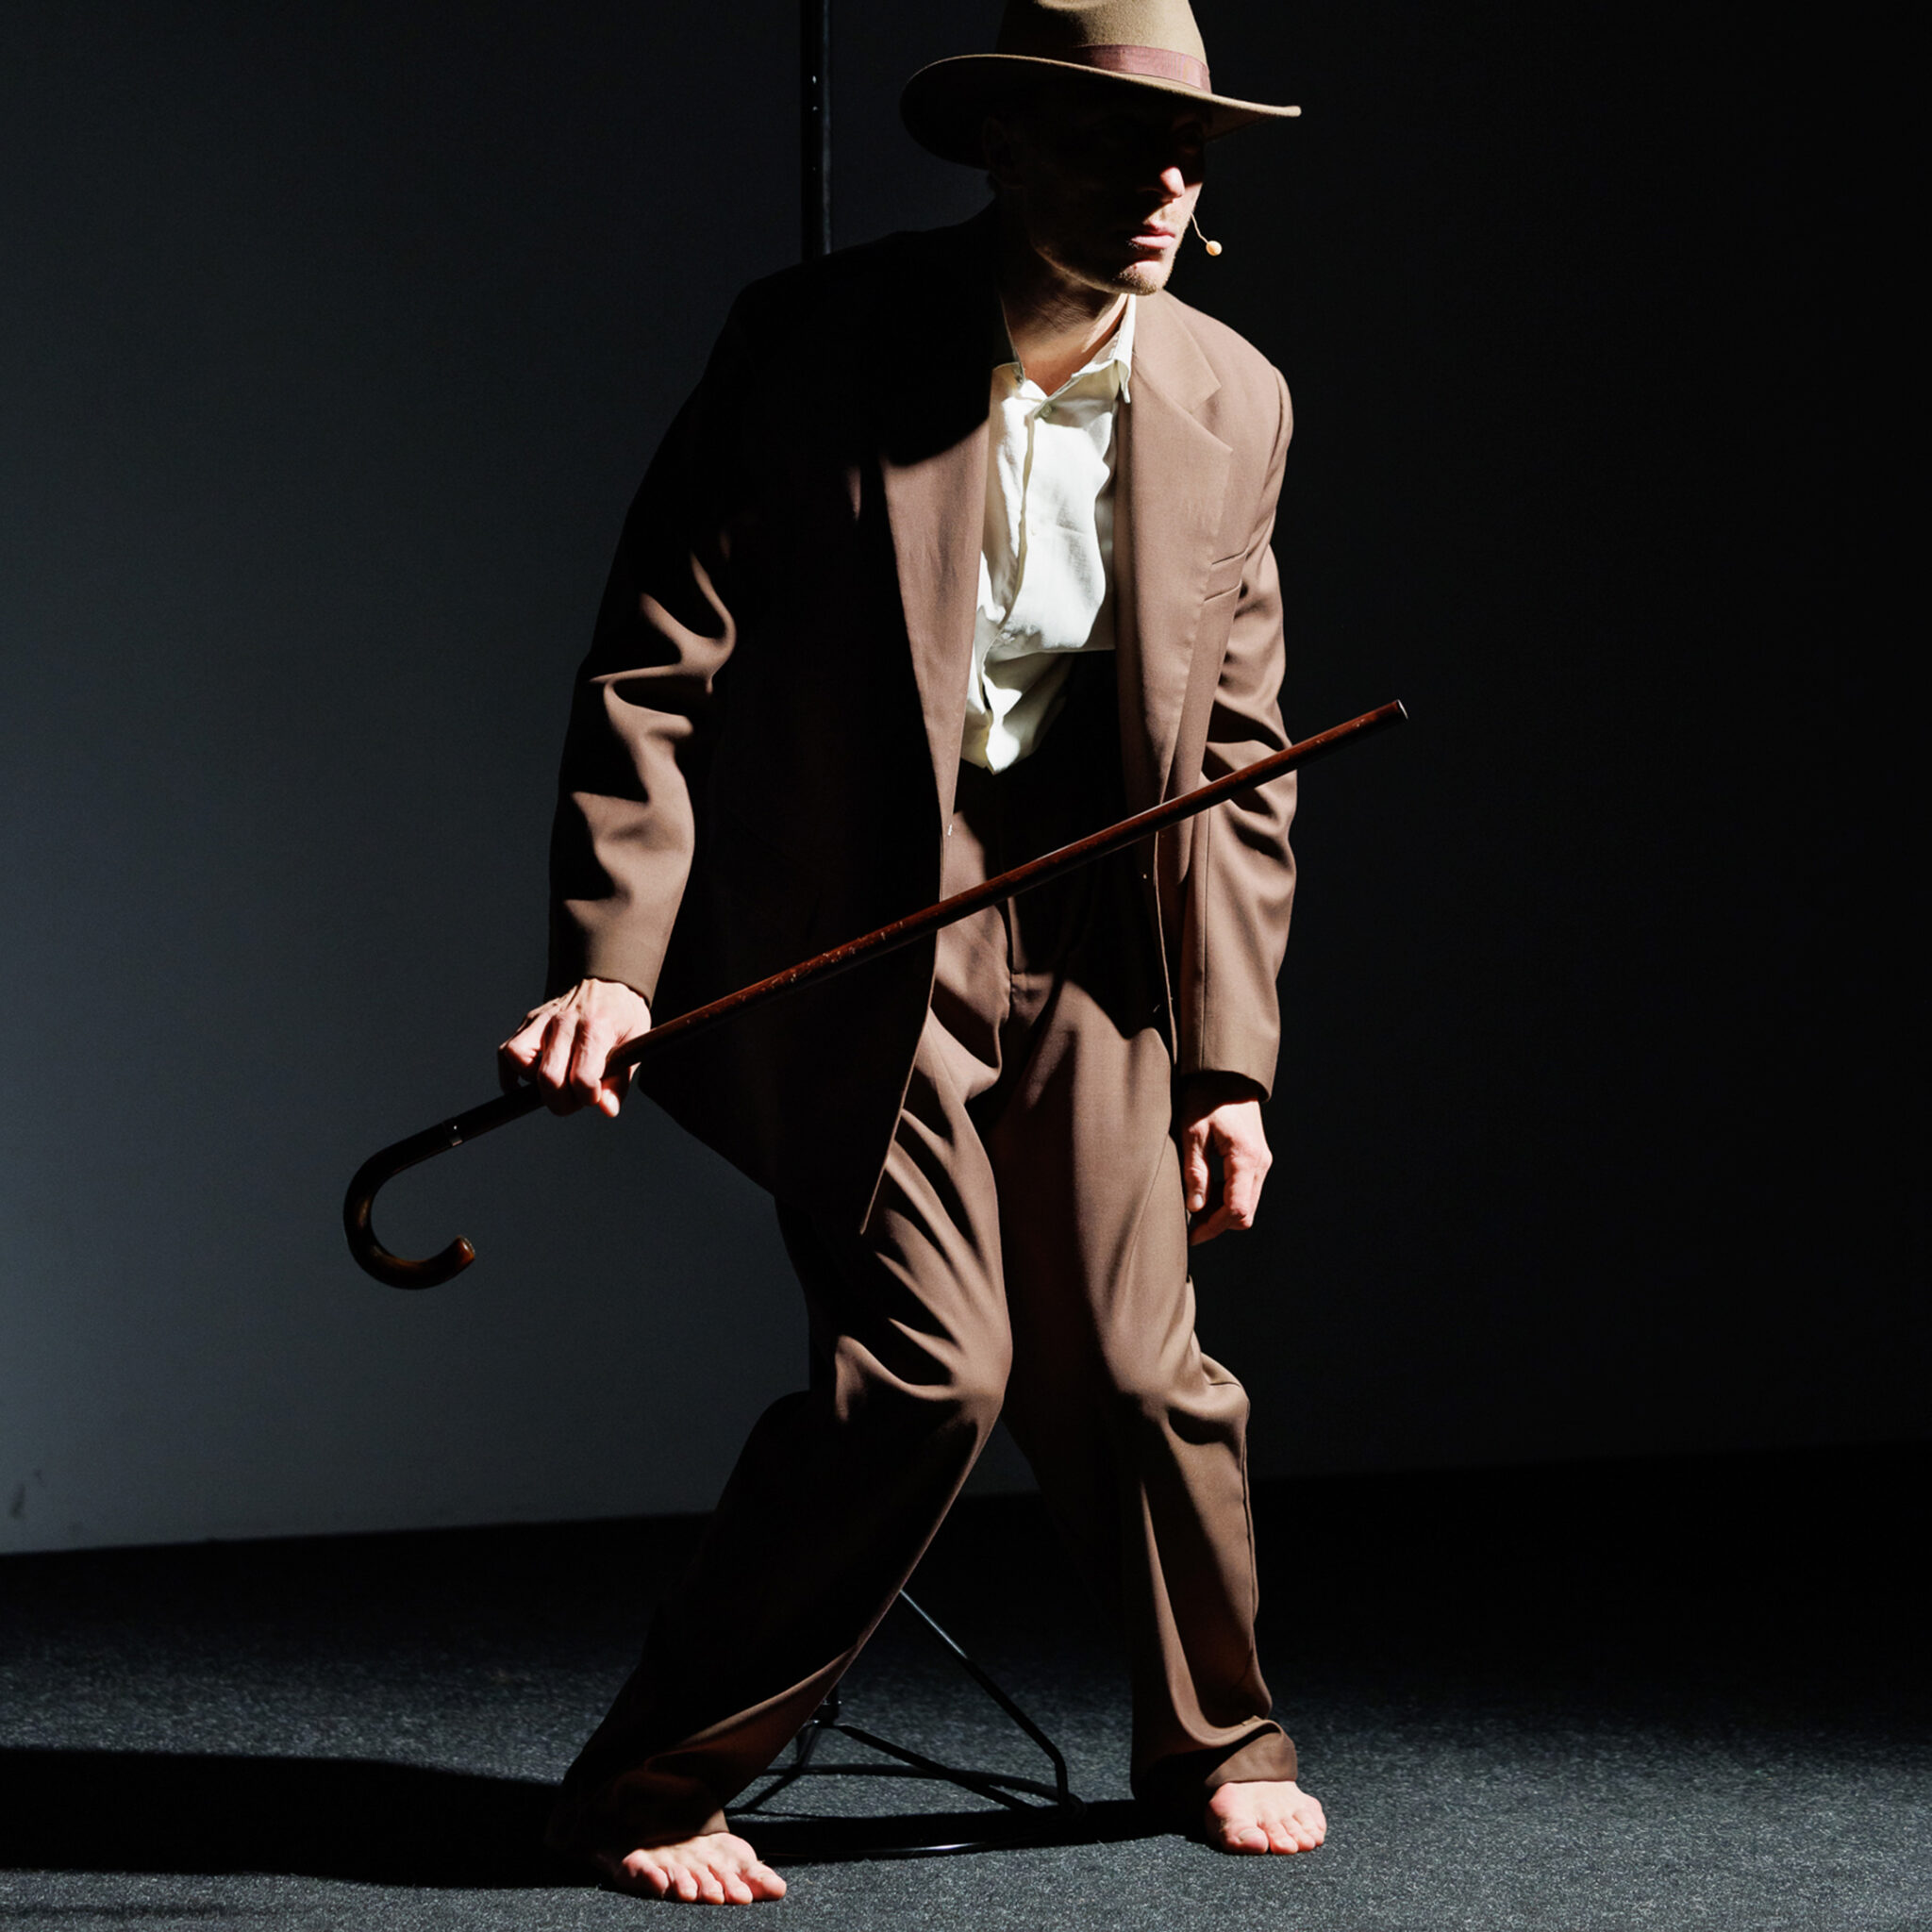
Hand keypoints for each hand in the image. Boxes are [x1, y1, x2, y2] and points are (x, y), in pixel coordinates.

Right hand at [498, 978, 651, 1117]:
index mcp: (595, 1029)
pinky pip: (507, 1052)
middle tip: (575, 1098)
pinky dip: (512, 1074)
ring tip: (556, 1084)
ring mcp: (542, 1020)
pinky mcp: (528, 1022)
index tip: (594, 1096)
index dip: (588, 1097)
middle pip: (549, 1078)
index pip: (582, 1078)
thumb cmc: (622, 1016)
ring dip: (534, 1084)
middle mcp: (564, 1023)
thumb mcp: (634, 1045)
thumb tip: (607, 1109)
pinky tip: (529, 1082)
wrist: (608, 981)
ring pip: (518, 1060)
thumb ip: (620, 1081)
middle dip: (562, 1101)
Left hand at [1178, 1074, 1271, 1245]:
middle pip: (1244, 1212)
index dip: (1212, 1228)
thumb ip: (1194, 1171)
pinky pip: (1245, 1189)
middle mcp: (1260, 1163)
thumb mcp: (1192, 1131)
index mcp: (1246, 1158)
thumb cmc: (1206, 1097)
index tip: (1190, 1236)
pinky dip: (1226, 1197)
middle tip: (1188, 1226)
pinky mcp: (1256, 1157)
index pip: (1236, 1210)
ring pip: (1246, 1202)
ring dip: (1221, 1211)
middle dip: (1217, 1223)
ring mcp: (1261, 1161)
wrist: (1227, 1072)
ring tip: (1192, 1206)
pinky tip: (1204, 1190)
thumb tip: (1195, 1208)